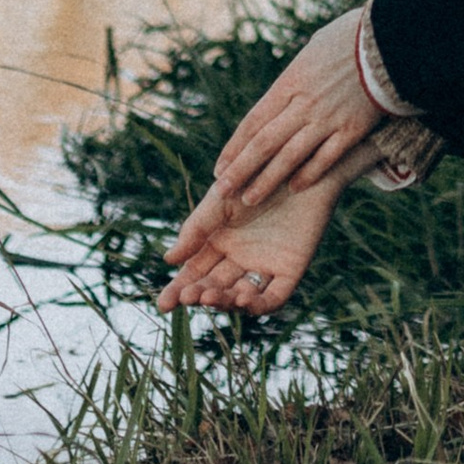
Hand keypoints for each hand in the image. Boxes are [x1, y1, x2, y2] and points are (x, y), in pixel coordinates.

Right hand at [155, 168, 343, 315]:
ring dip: (224, 302)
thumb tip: (169, 259)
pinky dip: (258, 304)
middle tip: (188, 297)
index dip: (179, 290)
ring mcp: (265, 265)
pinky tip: (242, 298)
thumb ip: (196, 229)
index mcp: (219, 242)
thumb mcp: (220, 200)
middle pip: (214, 287)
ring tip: (209, 295)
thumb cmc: (258, 174)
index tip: (163, 304)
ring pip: (240, 295)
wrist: (300, 159)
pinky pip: (273, 296)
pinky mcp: (291, 269)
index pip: (194, 273)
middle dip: (198, 295)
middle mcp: (240, 258)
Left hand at [171, 8, 383, 256]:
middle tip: (223, 191)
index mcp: (290, 82)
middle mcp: (303, 103)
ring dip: (267, 179)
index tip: (220, 168)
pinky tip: (295, 187)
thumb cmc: (353, 36)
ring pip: (290, 156)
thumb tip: (291, 85)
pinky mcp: (352, 129)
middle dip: (241, 169)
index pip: (254, 121)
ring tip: (250, 199)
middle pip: (264, 143)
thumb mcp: (314, 49)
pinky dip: (308, 174)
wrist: (390, 39)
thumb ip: (299, 74)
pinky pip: (325, 158)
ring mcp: (328, 119)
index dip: (235, 147)